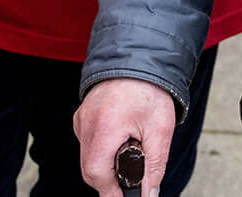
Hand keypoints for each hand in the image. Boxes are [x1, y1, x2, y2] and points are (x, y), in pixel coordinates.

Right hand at [75, 78, 176, 195]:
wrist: (139, 58)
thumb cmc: (151, 90)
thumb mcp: (160, 131)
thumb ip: (154, 167)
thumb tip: (149, 195)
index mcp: (105, 126)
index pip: (97, 173)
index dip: (112, 191)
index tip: (126, 196)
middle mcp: (87, 123)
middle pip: (89, 169)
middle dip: (110, 181)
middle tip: (131, 179)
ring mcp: (82, 119)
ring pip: (87, 158)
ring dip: (105, 166)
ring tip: (129, 154)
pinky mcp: (82, 116)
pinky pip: (88, 144)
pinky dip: (101, 151)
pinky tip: (119, 142)